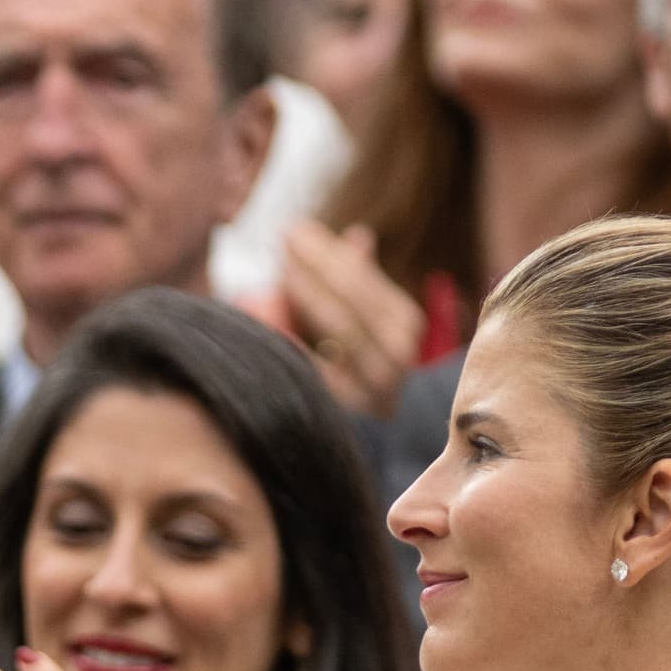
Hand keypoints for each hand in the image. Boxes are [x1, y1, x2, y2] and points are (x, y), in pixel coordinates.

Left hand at [275, 221, 422, 421]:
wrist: (366, 440)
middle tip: (283, 238)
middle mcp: (399, 354)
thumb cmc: (353, 369)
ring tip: (277, 269)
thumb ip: (356, 279)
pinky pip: (321, 364)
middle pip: (352, 298)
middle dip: (316, 264)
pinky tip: (266, 314)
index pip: (363, 279)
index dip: (329, 252)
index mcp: (404, 323)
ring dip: (307, 292)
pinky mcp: (355, 410)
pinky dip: (295, 336)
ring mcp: (380, 384)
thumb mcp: (358, 321)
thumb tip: (360, 234)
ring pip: (342, 325)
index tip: (297, 230)